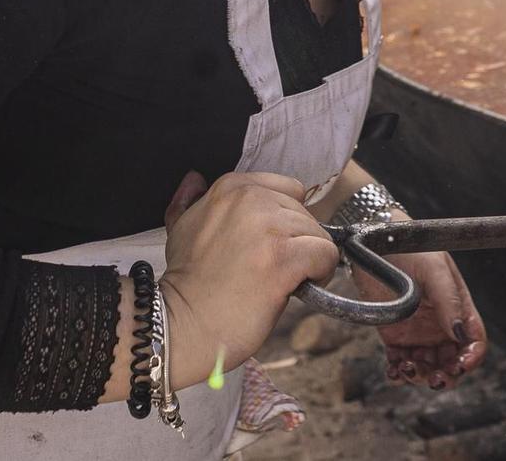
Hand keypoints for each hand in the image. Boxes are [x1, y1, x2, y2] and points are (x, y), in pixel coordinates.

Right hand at [160, 171, 337, 389]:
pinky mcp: (283, 258)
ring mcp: (268, 227)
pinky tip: (298, 287)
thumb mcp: (179, 229)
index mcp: (230, 187)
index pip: (287, 190)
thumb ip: (191, 200)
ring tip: (284, 280)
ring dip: (308, 259)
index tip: (271, 246)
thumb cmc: (185, 285)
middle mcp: (251, 199)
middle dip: (297, 241)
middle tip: (274, 268)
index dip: (284, 221)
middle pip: (305, 212)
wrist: (183, 325)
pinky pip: (326, 253)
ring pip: (318, 233)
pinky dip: (321, 272)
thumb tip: (195, 179)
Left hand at [369, 250, 486, 390]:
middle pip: (452, 361)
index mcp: (458, 308)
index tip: (460, 365)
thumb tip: (460, 333)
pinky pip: (400, 363)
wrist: (374, 239)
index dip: (472, 357)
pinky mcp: (394, 336)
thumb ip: (449, 300)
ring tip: (406, 368)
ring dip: (420, 376)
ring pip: (427, 367)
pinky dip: (399, 373)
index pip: (474, 340)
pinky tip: (394, 371)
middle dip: (447, 375)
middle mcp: (441, 324)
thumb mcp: (434, 269)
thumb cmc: (411, 247)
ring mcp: (418, 332)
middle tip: (435, 379)